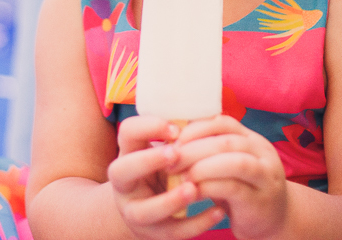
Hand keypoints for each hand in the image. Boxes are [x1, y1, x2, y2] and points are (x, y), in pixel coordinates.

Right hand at [108, 115, 226, 239]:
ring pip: (144, 211)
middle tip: (176, 154)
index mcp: (128, 155)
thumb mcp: (160, 154)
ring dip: (170, 199)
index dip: (148, 127)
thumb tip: (208, 113)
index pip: (127, 133)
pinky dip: (197, 223)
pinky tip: (219, 211)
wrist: (148, 214)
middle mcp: (124, 186)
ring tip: (194, 188)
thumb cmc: (161, 173)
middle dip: (148, 161)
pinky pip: (174, 232)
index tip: (176, 129)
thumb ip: (176, 138)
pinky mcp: (154, 234)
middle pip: (121, 171)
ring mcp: (136, 212)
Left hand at [172, 115, 288, 239]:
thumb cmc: (243, 191)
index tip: (175, 141)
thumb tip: (174, 141)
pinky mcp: (260, 201)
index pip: (224, 122)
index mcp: (252, 140)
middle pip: (226, 142)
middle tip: (171, 159)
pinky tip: (193, 191)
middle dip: (194, 149)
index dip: (197, 128)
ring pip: (233, 162)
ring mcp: (265, 177)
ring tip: (181, 176)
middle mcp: (263, 153)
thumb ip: (211, 152)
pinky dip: (209, 187)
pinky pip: (233, 188)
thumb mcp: (229, 166)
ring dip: (202, 167)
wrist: (275, 221)